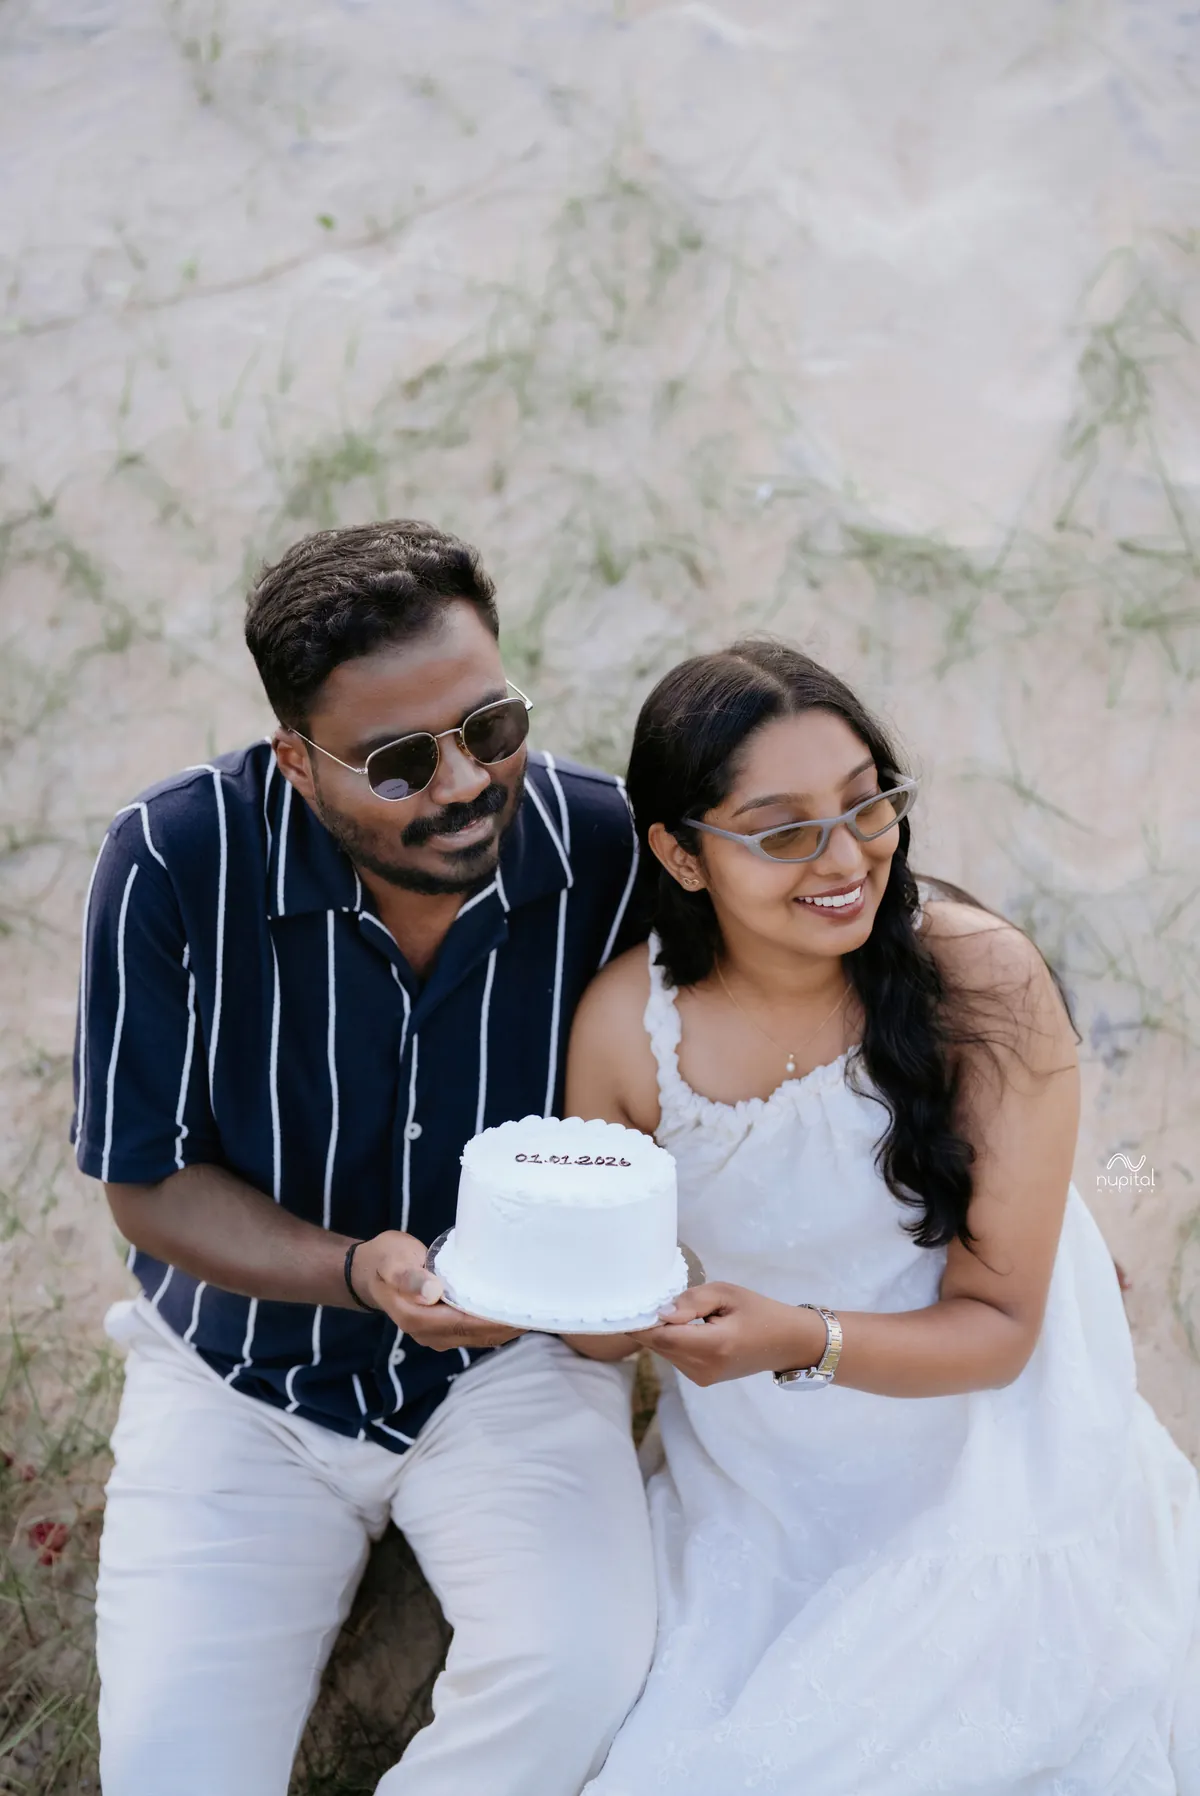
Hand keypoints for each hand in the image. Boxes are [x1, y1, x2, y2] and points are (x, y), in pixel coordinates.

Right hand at [350, 1230, 524, 1349]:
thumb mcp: (393, 1261)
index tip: (522, 1311)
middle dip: (508, 1326)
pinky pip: (473, 1332)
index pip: (466, 1324)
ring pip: (478, 1337)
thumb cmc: (385, 1261)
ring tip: (532, 1311)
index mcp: (418, 1319)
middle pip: (477, 1335)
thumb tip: (432, 1292)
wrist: (370, 1271)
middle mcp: (429, 1334)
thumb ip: (410, 1277)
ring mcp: (436, 1335)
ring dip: (504, 1328)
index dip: (494, 1320)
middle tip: (539, 1310)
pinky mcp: (443, 1328)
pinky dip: (494, 1325)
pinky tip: (511, 1312)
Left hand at [626, 1282, 825, 1386]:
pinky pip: (675, 1357)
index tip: (627, 1302)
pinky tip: (684, 1324)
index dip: (640, 1322)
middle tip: (647, 1296)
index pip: (662, 1337)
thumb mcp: (728, 1294)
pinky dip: (672, 1340)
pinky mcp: (702, 1380)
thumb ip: (692, 1301)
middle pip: (659, 1345)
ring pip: (664, 1352)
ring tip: (674, 1309)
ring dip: (661, 1331)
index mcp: (713, 1346)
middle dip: (649, 1323)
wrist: (787, 1343)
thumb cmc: (760, 1312)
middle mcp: (704, 1368)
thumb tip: (660, 1312)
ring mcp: (702, 1378)